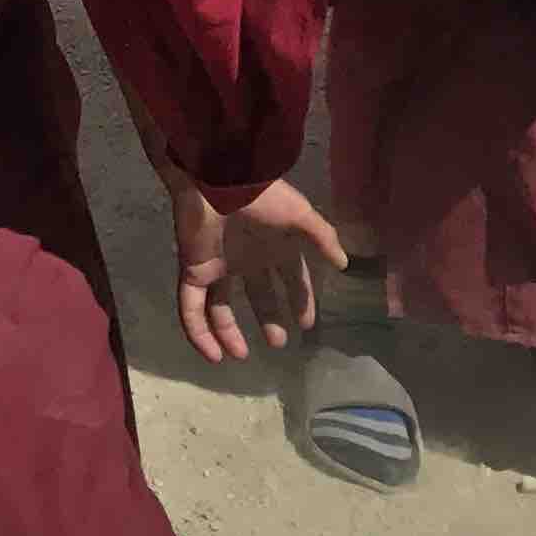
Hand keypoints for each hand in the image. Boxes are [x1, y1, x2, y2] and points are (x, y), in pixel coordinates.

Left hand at [172, 178, 345, 364]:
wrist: (216, 179)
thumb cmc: (260, 196)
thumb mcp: (300, 215)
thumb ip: (323, 238)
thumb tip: (344, 264)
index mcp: (272, 245)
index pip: (290, 279)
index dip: (300, 300)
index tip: (307, 325)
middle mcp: (245, 259)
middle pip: (257, 296)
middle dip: (268, 319)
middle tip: (278, 343)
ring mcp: (217, 266)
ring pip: (220, 308)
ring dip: (229, 333)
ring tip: (241, 355)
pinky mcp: (192, 271)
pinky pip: (191, 309)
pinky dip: (200, 334)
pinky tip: (213, 355)